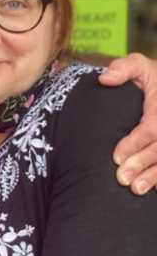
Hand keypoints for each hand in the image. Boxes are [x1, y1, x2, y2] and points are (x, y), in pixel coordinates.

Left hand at [99, 53, 156, 193]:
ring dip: (155, 176)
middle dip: (143, 164)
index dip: (135, 143)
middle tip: (122, 179)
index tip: (116, 157)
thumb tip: (104, 79)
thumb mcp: (140, 65)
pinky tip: (152, 190)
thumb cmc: (152, 77)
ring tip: (135, 190)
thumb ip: (123, 68)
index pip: (153, 128)